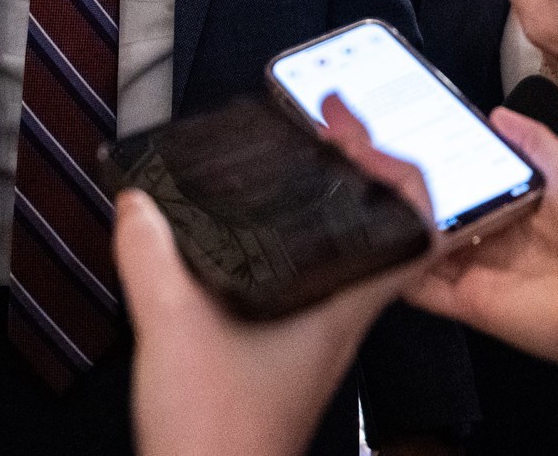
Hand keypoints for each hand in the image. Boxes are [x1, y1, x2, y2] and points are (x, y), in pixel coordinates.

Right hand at [117, 96, 433, 455]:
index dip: (401, 171)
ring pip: (350, 254)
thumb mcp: (172, 327)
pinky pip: (312, 279)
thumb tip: (140, 203)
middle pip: (386, 231)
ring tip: (293, 165)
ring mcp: (320, 335)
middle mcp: (344, 318)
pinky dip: (296, 243)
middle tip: (322, 132)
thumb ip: (153, 257)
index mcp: (343, 306)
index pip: (417, 231)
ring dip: (331, 206)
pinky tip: (252, 232)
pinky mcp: (292, 351)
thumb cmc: (215, 430)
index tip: (353, 132)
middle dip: (361, 172)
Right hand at [410, 111, 557, 454]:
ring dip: (401, 225)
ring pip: (425, 246)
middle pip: (444, 213)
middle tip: (386, 165)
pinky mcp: (471, 302)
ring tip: (373, 194)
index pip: (472, 181)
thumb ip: (535, 141)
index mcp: (525, 206)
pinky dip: (399, 270)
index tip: (417, 142)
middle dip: (416, 193)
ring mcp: (483, 271)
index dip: (444, 164)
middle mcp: (502, 239)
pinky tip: (382, 243)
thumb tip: (501, 116)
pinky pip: (422, 288)